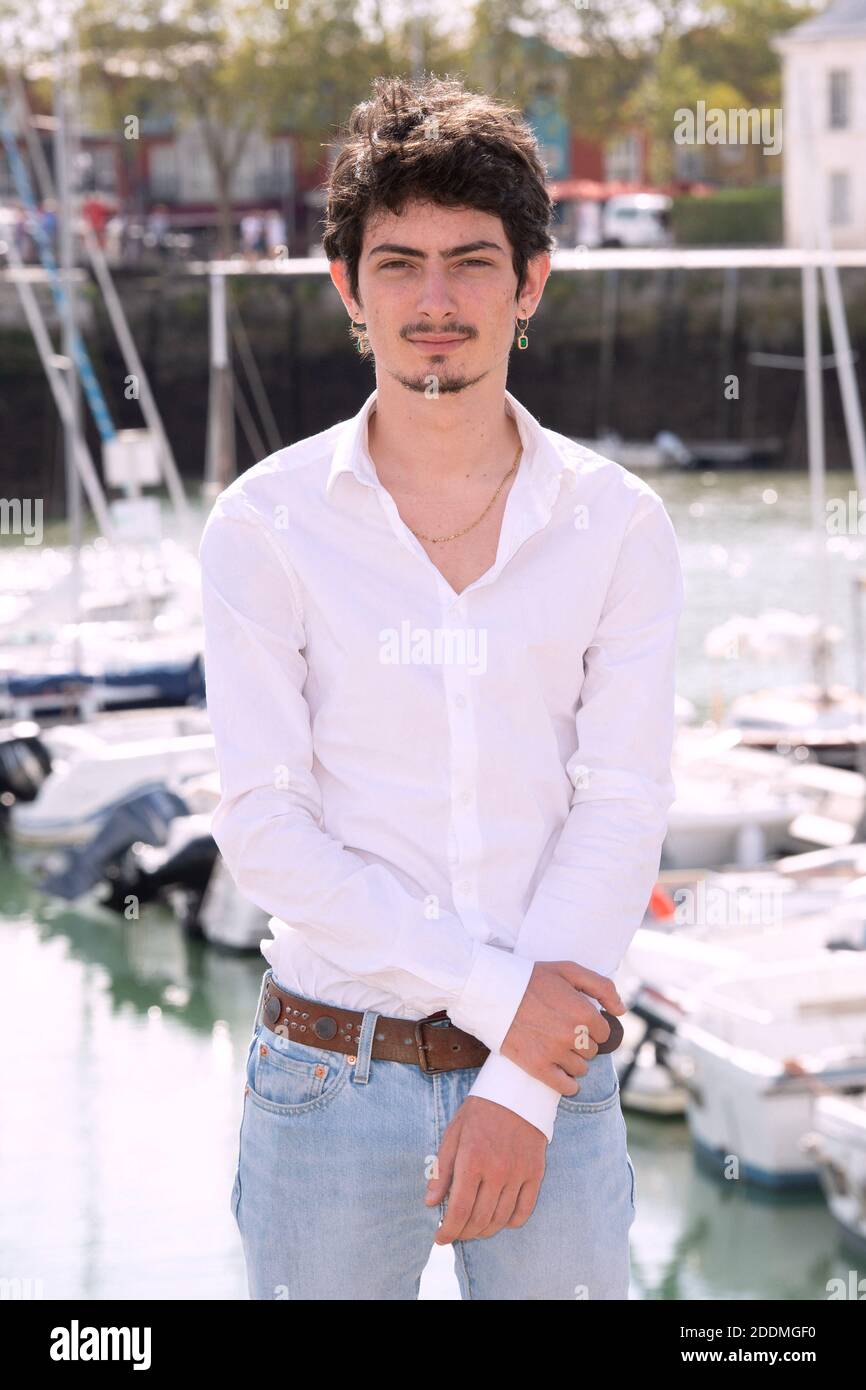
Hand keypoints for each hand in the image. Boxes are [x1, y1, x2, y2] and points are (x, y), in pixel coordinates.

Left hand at [425, 1096, 546, 1243]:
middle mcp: (496, 1171)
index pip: (459, 1211)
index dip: (448, 1231)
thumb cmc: (480, 1111)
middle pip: (479, 1220)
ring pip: (501, 1219)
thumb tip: (430, 1202)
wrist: (517, 1090)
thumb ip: (442, 1169)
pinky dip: (510, 1223)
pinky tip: (499, 1220)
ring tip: (474, 1228)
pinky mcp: (535, 1173)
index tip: (440, 1238)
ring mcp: (518, 1174)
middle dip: (464, 1233)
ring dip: (485, 1230)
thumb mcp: (453, 1133)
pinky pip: (524, 1211)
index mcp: (472, 1160)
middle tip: (456, 1232)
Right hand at [499, 961, 625, 1096]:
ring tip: (556, 1047)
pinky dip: (567, 1084)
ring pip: (580, 1069)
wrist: (492, 991)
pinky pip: (565, 1087)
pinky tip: (561, 1073)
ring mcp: (555, 1053)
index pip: (604, 1032)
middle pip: (592, 1051)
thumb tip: (621, 1011)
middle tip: (563, 1031)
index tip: (578, 1021)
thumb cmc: (531, 979)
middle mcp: (573, 1035)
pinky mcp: (538, 1067)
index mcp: (583, 1012)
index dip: (592, 1026)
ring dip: (573, 1061)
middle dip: (582, 1042)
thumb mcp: (568, 970)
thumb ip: (602, 987)